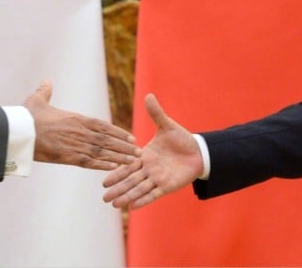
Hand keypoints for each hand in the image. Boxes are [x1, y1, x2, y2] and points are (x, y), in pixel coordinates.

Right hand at [23, 80, 140, 169]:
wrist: (20, 130)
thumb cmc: (28, 116)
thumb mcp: (38, 100)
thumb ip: (45, 91)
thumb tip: (46, 80)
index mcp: (76, 118)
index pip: (103, 125)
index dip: (118, 132)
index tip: (130, 137)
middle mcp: (80, 131)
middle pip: (108, 140)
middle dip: (125, 146)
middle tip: (140, 152)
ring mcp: (75, 144)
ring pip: (102, 152)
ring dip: (119, 157)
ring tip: (133, 162)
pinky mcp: (68, 157)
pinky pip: (90, 162)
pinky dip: (103, 165)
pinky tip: (114, 168)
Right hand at [102, 93, 203, 208]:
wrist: (198, 151)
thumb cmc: (181, 139)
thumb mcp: (167, 125)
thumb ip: (156, 113)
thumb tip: (149, 95)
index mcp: (145, 156)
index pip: (127, 165)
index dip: (116, 173)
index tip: (103, 180)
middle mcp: (149, 169)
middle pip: (130, 181)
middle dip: (117, 189)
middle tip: (103, 198)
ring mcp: (157, 179)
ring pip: (139, 189)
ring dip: (127, 196)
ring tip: (114, 205)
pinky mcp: (167, 186)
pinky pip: (153, 194)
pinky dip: (143, 200)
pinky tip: (132, 207)